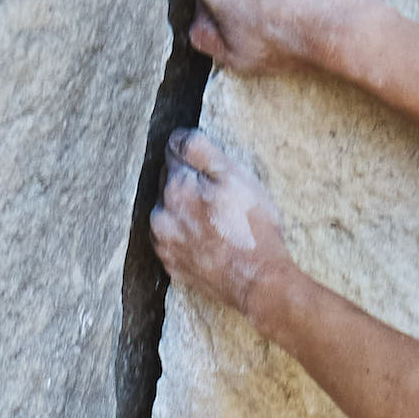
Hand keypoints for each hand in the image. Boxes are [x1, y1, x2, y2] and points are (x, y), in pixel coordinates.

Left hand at [150, 125, 289, 318]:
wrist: (257, 281)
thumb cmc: (252, 226)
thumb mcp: (234, 175)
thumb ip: (199, 149)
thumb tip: (177, 137)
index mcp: (176, 187)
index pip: (174, 151)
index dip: (195, 156)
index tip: (213, 168)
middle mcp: (161, 215)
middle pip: (169, 183)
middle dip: (189, 183)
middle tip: (218, 197)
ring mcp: (165, 244)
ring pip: (169, 213)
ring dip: (185, 210)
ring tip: (214, 221)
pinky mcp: (172, 266)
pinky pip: (174, 241)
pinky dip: (186, 236)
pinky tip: (208, 240)